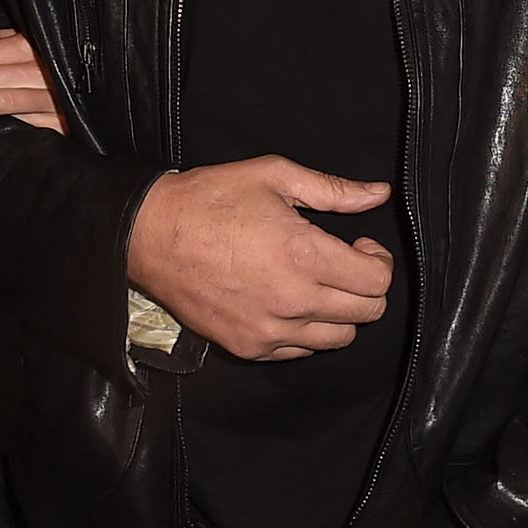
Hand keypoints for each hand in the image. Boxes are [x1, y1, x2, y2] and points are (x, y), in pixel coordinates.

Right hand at [127, 157, 394, 360]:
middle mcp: (292, 300)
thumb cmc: (211, 199)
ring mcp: (269, 330)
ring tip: (319, 284)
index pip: (377, 281)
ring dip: (341, 313)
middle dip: (368, 286)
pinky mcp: (247, 347)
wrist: (149, 235)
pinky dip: (307, 331)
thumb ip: (334, 190)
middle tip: (346, 263)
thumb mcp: (275, 176)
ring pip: (339, 339)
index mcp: (304, 255)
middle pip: (367, 313)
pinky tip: (291, 302)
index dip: (378, 261)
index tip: (361, 245)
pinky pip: (301, 351)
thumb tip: (378, 194)